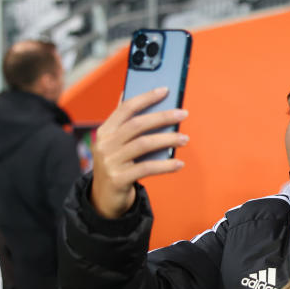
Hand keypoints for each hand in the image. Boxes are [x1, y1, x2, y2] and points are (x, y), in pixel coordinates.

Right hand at [90, 87, 188, 218]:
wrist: (104, 198)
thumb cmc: (116, 164)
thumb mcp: (115, 143)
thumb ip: (124, 122)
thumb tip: (133, 93)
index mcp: (105, 131)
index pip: (126, 108)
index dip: (146, 98)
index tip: (165, 90)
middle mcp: (105, 144)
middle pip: (137, 125)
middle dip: (162, 117)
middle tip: (183, 114)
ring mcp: (110, 162)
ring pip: (143, 145)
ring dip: (167, 140)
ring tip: (185, 139)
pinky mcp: (119, 179)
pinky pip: (147, 168)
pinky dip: (165, 166)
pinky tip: (179, 164)